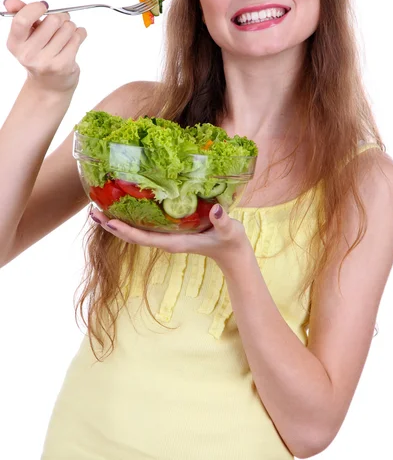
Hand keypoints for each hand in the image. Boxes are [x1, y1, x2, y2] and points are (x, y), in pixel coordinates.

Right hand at [4, 0, 86, 94]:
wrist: (49, 85)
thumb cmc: (39, 55)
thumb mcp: (26, 36)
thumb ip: (21, 15)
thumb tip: (10, 1)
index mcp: (15, 44)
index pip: (22, 20)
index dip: (36, 8)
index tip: (44, 6)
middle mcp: (28, 55)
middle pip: (52, 20)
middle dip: (60, 17)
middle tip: (60, 22)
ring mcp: (46, 62)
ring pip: (68, 28)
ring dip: (70, 27)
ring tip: (66, 34)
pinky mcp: (63, 65)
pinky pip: (77, 38)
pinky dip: (79, 34)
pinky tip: (74, 40)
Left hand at [90, 203, 254, 273]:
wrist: (232, 252)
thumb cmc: (231, 241)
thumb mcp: (229, 230)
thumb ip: (223, 221)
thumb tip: (216, 209)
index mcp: (174, 242)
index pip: (143, 238)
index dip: (125, 230)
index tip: (108, 221)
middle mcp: (166, 241)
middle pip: (132, 236)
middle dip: (112, 225)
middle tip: (92, 212)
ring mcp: (166, 237)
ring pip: (135, 232)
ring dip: (116, 222)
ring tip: (98, 210)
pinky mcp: (169, 232)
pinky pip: (144, 227)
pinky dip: (130, 218)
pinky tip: (122, 207)